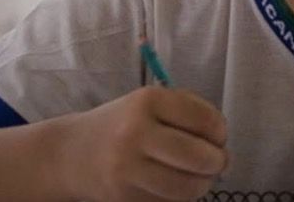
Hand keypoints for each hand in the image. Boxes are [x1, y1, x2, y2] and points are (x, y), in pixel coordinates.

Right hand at [63, 86, 227, 200]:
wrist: (72, 153)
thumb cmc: (123, 123)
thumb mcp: (150, 103)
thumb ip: (189, 111)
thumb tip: (221, 139)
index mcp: (148, 101)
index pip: (204, 119)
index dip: (221, 132)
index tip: (219, 136)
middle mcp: (135, 133)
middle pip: (199, 157)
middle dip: (218, 162)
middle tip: (218, 162)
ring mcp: (127, 169)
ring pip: (187, 187)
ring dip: (203, 184)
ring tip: (200, 177)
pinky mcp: (124, 198)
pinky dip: (179, 198)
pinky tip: (174, 185)